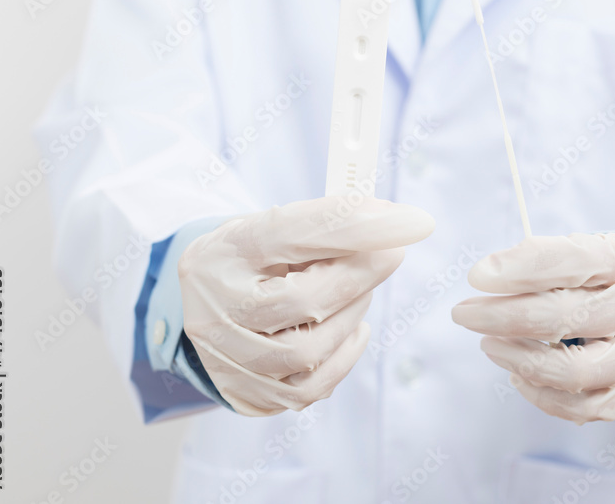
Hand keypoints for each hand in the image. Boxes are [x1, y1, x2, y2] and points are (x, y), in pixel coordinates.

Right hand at [178, 197, 434, 415]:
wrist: (203, 305)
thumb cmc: (253, 260)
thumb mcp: (275, 226)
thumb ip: (327, 223)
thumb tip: (395, 222)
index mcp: (226, 252)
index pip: (293, 233)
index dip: (356, 227)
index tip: (411, 222)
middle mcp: (216, 308)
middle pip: (303, 300)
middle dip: (360, 276)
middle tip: (387, 255)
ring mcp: (228, 358)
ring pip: (308, 351)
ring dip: (351, 316)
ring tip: (359, 293)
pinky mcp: (248, 393)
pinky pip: (310, 387)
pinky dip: (344, 356)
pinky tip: (353, 329)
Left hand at [452, 233, 614, 422]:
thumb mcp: (595, 248)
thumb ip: (548, 259)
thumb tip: (488, 276)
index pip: (575, 260)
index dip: (521, 268)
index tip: (478, 275)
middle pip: (568, 318)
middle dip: (503, 317)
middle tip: (464, 313)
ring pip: (576, 372)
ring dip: (520, 360)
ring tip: (489, 345)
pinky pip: (584, 406)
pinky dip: (541, 395)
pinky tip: (516, 374)